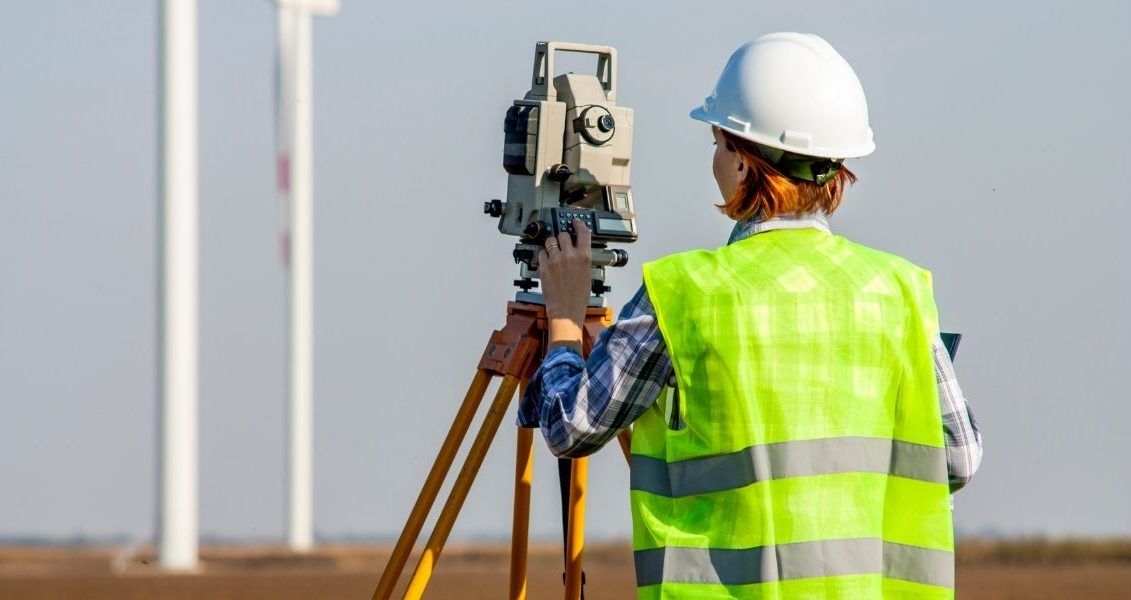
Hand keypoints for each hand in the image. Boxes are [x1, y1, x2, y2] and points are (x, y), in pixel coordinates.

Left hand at [539, 220, 591, 351]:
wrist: (566, 309)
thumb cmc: (579, 296)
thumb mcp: (587, 274)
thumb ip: (582, 259)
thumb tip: (578, 250)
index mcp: (584, 256)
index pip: (582, 231)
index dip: (578, 224)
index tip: (575, 222)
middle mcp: (569, 255)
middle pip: (563, 234)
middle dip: (562, 237)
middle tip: (562, 241)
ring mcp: (555, 260)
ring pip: (551, 241)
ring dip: (552, 244)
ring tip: (554, 250)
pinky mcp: (544, 266)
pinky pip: (542, 252)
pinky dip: (544, 254)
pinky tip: (548, 260)